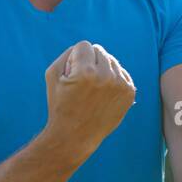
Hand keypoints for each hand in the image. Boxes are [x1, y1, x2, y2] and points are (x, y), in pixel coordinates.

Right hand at [45, 41, 135, 155]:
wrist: (75, 136)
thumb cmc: (60, 104)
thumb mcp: (52, 75)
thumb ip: (68, 53)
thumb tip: (87, 47)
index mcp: (85, 72)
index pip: (84, 45)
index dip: (75, 59)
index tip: (72, 75)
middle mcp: (106, 77)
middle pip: (99, 50)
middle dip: (89, 62)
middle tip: (81, 84)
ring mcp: (120, 85)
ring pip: (112, 61)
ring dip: (101, 70)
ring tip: (92, 90)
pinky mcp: (129, 93)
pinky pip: (122, 72)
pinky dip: (112, 79)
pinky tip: (103, 93)